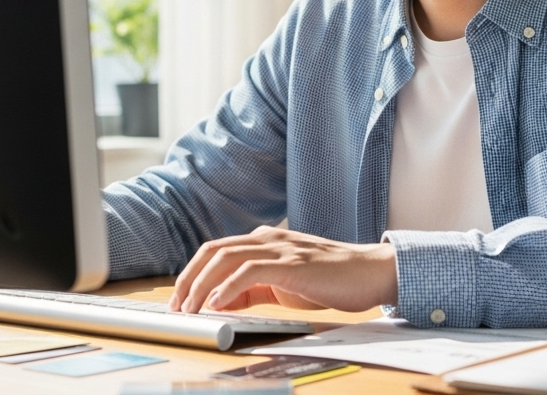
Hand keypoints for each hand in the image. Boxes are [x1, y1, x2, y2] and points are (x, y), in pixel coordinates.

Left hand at [168, 226, 397, 313]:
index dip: (192, 273)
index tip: (179, 298)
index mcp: (264, 241)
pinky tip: (218, 303)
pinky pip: (250, 270)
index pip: (216, 251)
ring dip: (202, 285)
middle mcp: (267, 238)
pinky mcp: (292, 263)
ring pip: (226, 258)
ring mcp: (280, 248)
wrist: (371, 272)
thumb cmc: (331, 279)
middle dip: (188, 278)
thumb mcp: (285, 284)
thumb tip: (223, 302)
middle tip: (175, 305)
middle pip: (212, 250)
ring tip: (190, 308)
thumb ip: (255, 288)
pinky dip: (228, 287)